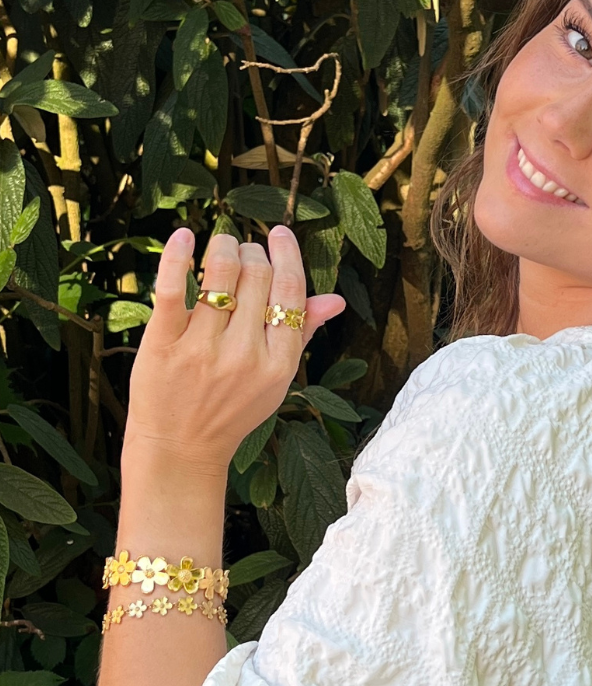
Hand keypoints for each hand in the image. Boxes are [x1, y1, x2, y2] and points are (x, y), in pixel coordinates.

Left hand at [122, 226, 346, 471]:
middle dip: (252, 251)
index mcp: (278, 363)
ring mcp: (202, 350)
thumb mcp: (275, 381)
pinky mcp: (163, 346)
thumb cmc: (231, 412)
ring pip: (219, 273)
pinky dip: (177, 256)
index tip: (279, 234)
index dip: (287, 255)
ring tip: (221, 245)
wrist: (180, 450)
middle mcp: (244, 355)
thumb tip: (334, 300)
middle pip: (257, 276)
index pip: (291, 292)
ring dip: (223, 246)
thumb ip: (301, 336)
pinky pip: (172, 289)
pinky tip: (183, 236)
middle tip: (244, 249)